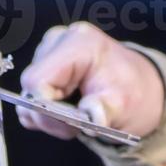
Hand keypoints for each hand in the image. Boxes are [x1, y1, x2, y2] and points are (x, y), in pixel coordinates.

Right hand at [17, 22, 164, 140]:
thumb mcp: (125, 104)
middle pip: (30, 88)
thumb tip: (90, 116)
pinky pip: (30, 96)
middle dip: (51, 114)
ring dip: (50, 114)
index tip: (71, 125)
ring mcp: (47, 51)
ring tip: (77, 115)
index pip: (38, 80)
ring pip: (28, 94)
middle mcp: (57, 41)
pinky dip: (47, 110)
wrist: (136, 85)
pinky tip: (68, 108)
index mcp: (78, 43)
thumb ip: (105, 110)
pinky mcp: (43, 64)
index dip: (46, 109)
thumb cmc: (131, 91)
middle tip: (79, 123)